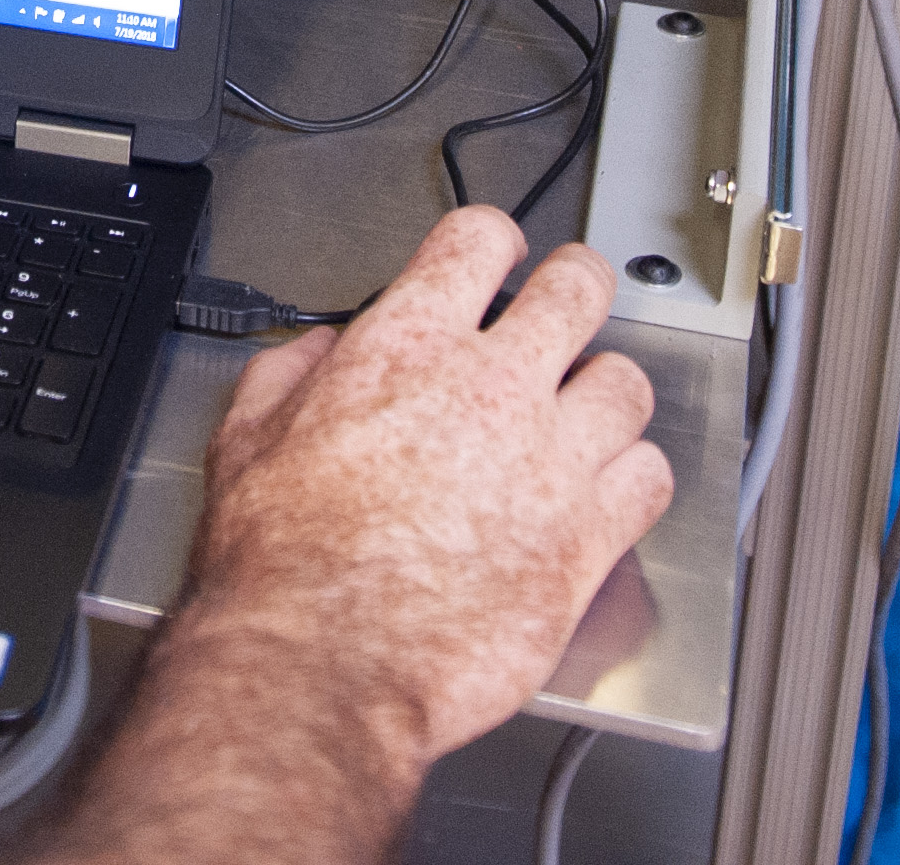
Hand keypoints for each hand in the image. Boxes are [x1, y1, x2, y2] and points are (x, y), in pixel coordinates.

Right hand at [173, 209, 669, 774]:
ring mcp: (551, 459)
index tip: (498, 256)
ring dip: (608, 391)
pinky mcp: (589, 538)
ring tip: (589, 409)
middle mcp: (492, 387)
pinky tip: (607, 489)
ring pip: (629, 382)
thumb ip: (290, 376)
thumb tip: (319, 353)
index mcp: (407, 346)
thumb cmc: (281, 566)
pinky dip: (635, 477)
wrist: (322, 661)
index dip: (494, 239)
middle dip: (577, 286)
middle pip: (578, 288)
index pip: (480, 238)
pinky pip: (651, 478)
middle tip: (571, 302)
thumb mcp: (248, 439)